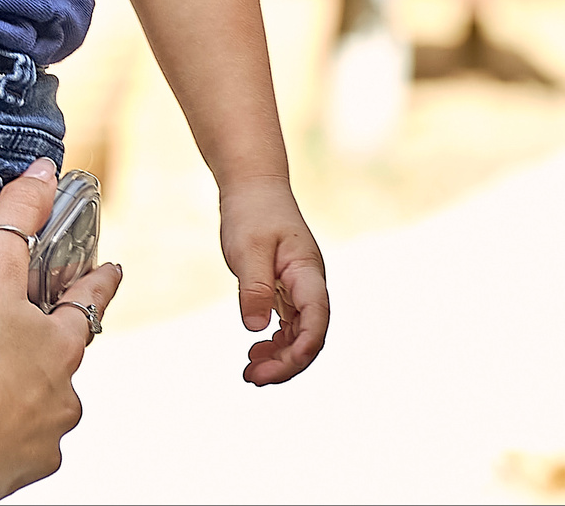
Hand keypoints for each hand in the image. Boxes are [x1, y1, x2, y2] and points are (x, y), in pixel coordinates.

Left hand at [220, 176, 328, 383]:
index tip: (273, 368)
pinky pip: (289, 324)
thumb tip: (256, 329)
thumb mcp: (248, 248)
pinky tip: (256, 351)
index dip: (301, 350)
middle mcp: (310, 285)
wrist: (253, 186)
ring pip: (300, 334)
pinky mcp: (286, 288)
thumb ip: (254, 287)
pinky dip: (275, 341)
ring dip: (280, 356)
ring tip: (250, 373)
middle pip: (310, 335)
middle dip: (286, 362)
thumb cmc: (252, 212)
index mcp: (308, 274)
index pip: (316, 320)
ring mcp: (300, 288)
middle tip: (253, 379)